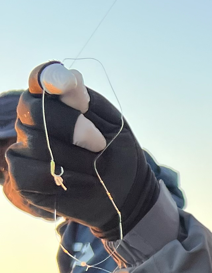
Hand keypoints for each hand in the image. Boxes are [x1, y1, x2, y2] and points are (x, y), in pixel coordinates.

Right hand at [2, 62, 158, 238]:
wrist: (127, 195)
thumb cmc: (117, 155)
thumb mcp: (112, 123)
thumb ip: (87, 100)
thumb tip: (66, 78)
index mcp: (54, 101)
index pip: (40, 79)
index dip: (50, 79)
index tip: (73, 88)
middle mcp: (33, 122)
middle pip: (35, 111)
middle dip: (72, 127)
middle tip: (99, 143)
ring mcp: (25, 149)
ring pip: (36, 143)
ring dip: (76, 158)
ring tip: (95, 167)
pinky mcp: (23, 179)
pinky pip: (34, 172)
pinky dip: (66, 179)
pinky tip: (85, 183)